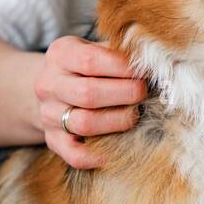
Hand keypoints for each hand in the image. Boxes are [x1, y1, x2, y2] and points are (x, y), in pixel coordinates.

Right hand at [33, 35, 145, 169]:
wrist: (54, 87)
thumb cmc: (87, 65)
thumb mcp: (96, 47)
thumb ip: (119, 52)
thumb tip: (155, 62)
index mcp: (60, 54)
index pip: (89, 60)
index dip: (121, 67)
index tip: (143, 71)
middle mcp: (48, 84)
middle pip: (88, 94)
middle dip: (124, 94)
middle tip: (144, 92)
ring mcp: (48, 114)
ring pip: (84, 124)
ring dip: (118, 121)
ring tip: (136, 114)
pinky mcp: (53, 140)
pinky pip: (74, 155)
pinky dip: (97, 156)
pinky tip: (118, 148)